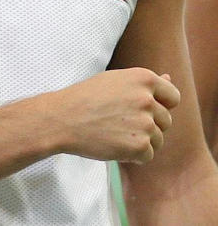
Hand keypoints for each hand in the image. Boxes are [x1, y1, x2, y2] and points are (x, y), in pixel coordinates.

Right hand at [48, 68, 179, 163]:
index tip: (139, 109)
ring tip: (113, 132)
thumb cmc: (85, 98)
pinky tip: (112, 143)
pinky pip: (148, 155)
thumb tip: (169, 79)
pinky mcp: (139, 145)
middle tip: (118, 121)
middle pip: (166, 120)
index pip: (173, 97)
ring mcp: (145, 123)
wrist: (60, 119)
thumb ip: (143, 83)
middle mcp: (148, 99)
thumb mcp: (114, 80)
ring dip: (140, 140)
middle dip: (147, 125)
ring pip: (158, 139)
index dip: (159, 105)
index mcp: (143, 78)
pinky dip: (132, 155)